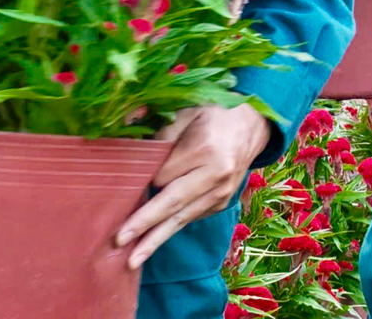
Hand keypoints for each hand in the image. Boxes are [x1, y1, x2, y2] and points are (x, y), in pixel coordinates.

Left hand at [116, 104, 270, 268]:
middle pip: (173, 203)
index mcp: (204, 150)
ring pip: (181, 219)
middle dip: (145, 223)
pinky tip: (150, 241)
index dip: (145, 179)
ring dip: (155, 240)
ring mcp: (219, 194)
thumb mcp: (189, 112)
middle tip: (120, 240)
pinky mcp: (220, 204)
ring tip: (132, 260)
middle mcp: (214, 176)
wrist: (251, 128)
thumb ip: (162, 130)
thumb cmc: (214, 116)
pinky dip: (170, 229)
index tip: (125, 184)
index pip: (164, 174)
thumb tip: (131, 139)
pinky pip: (190, 218)